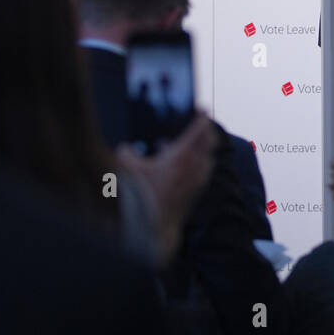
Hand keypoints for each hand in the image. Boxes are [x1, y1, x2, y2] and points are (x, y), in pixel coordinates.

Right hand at [115, 112, 215, 263]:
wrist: (156, 225)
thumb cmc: (143, 196)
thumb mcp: (130, 171)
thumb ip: (126, 154)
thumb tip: (123, 148)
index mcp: (181, 156)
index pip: (198, 130)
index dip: (201, 117)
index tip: (202, 108)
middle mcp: (195, 166)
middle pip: (209, 141)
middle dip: (206, 130)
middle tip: (200, 123)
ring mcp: (199, 179)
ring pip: (209, 156)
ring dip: (203, 146)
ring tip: (190, 143)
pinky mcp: (198, 190)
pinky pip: (205, 169)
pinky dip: (200, 162)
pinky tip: (185, 164)